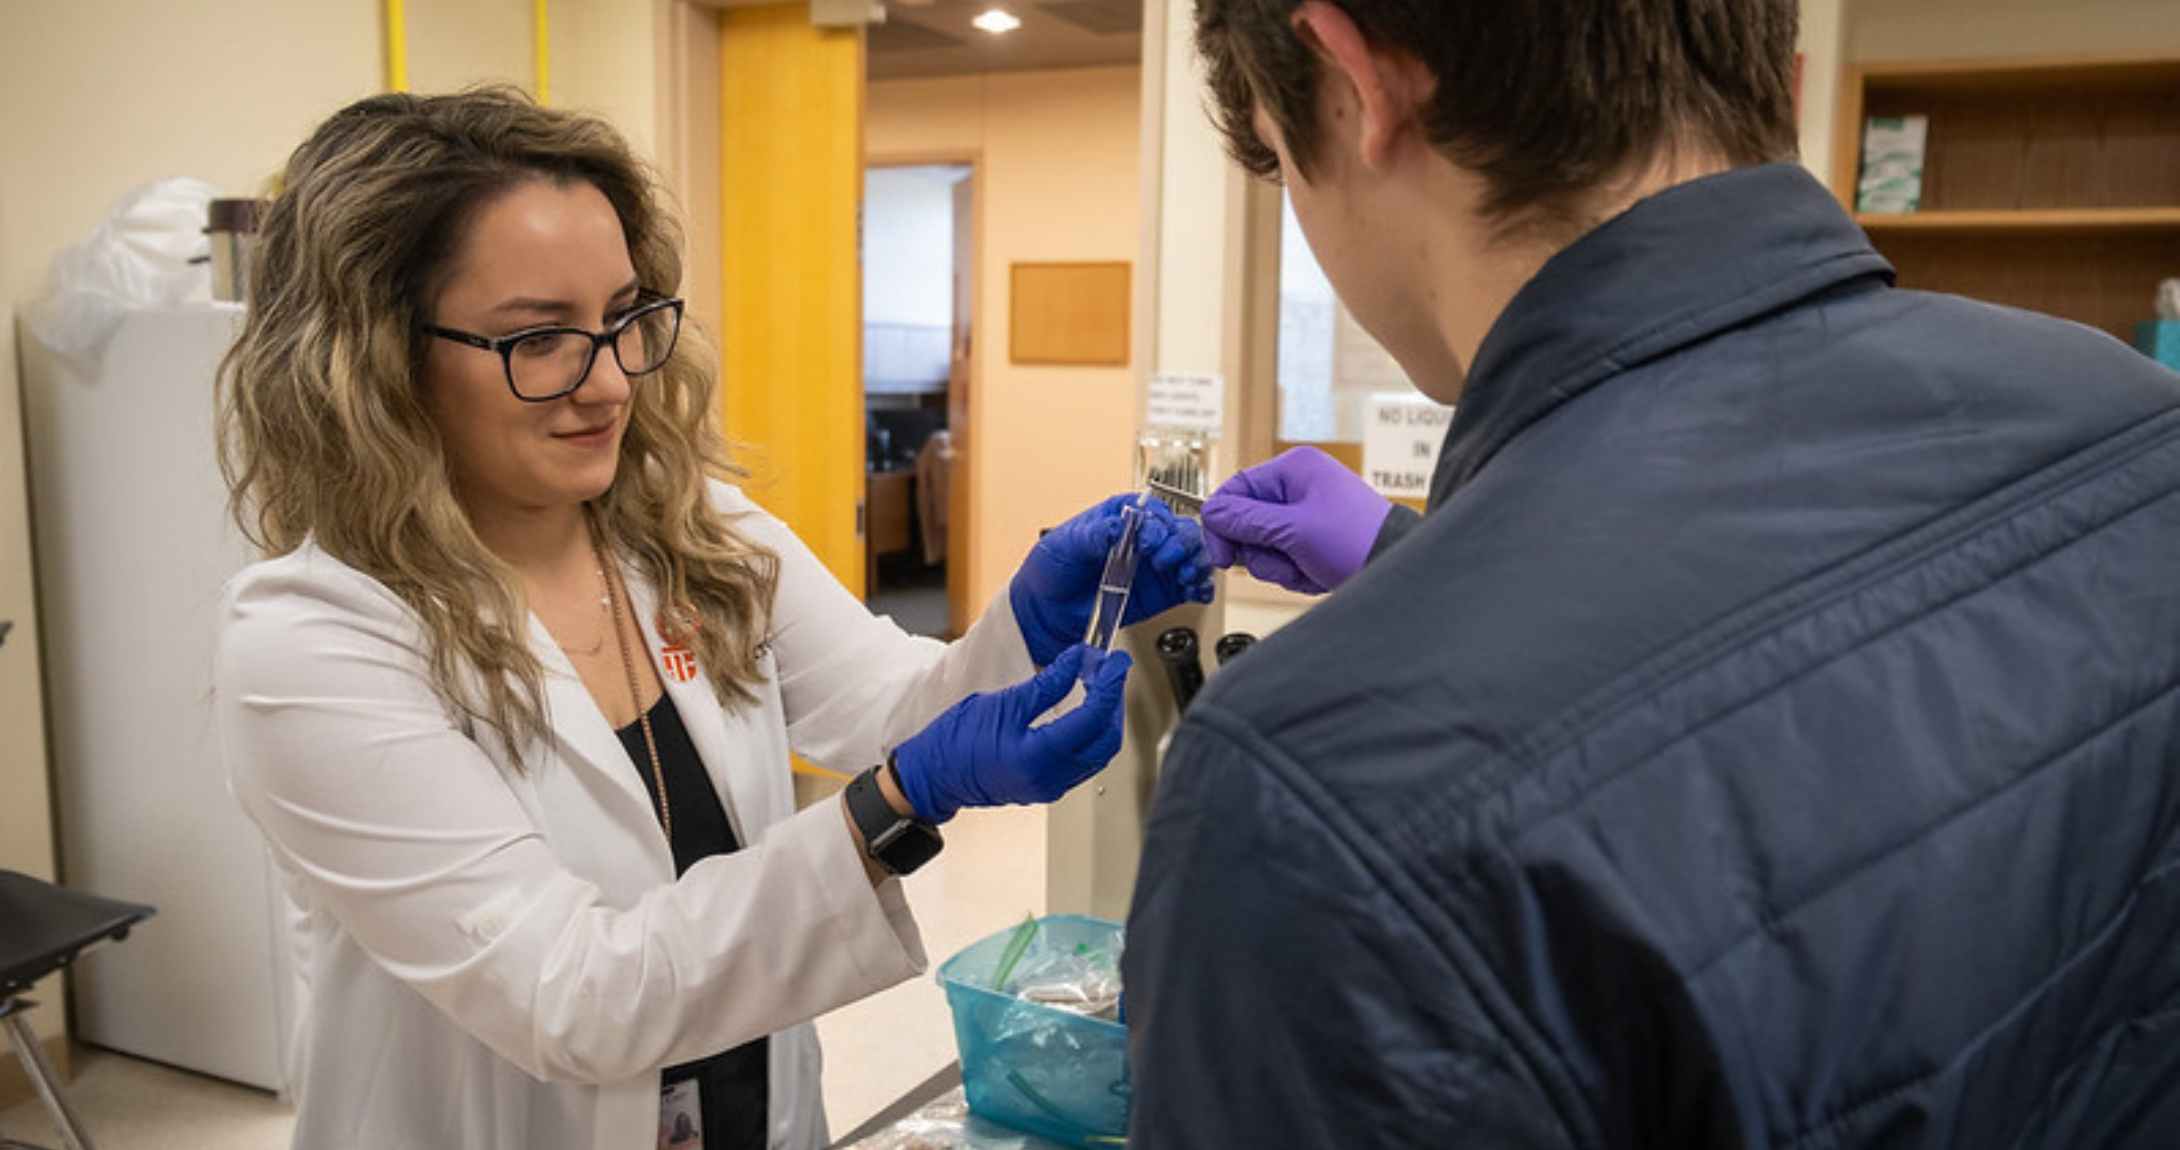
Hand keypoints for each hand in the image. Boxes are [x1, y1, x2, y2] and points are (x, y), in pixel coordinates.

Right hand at [890, 646, 1132, 823]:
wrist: (934, 775)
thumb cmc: (956, 742)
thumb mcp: (1003, 703)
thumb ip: (1046, 685)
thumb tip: (1075, 663)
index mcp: (1039, 756)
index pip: (1092, 718)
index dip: (1110, 686)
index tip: (1116, 663)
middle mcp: (1051, 778)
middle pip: (1105, 739)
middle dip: (1112, 702)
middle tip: (1109, 670)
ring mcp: (1052, 786)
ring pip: (1099, 752)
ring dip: (1105, 718)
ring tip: (1098, 686)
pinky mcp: (1049, 786)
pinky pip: (1084, 761)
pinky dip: (1091, 734)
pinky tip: (1085, 711)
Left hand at [1009, 495, 1214, 666]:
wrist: (1048, 611)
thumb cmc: (1052, 569)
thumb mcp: (1065, 544)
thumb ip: (1093, 533)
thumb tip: (1117, 525)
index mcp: (1122, 516)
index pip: (1153, 511)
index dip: (1156, 525)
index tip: (1148, 543)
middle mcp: (1145, 538)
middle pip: (1181, 530)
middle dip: (1182, 544)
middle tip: (1167, 561)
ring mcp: (1157, 566)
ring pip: (1194, 555)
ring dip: (1198, 564)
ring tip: (1186, 578)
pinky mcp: (1164, 593)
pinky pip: (1193, 586)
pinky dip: (1201, 588)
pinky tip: (1195, 592)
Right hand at [1201, 447, 1391, 594]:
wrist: (1395, 567)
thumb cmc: (1356, 540)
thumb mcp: (1292, 530)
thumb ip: (1245, 521)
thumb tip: (1211, 513)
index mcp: (1293, 470)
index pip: (1235, 489)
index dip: (1222, 524)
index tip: (1222, 556)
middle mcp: (1298, 487)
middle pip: (1247, 522)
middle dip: (1262, 551)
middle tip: (1283, 560)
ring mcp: (1306, 515)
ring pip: (1264, 546)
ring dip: (1280, 566)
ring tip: (1307, 567)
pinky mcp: (1314, 540)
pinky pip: (1284, 559)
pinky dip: (1296, 573)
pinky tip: (1317, 573)